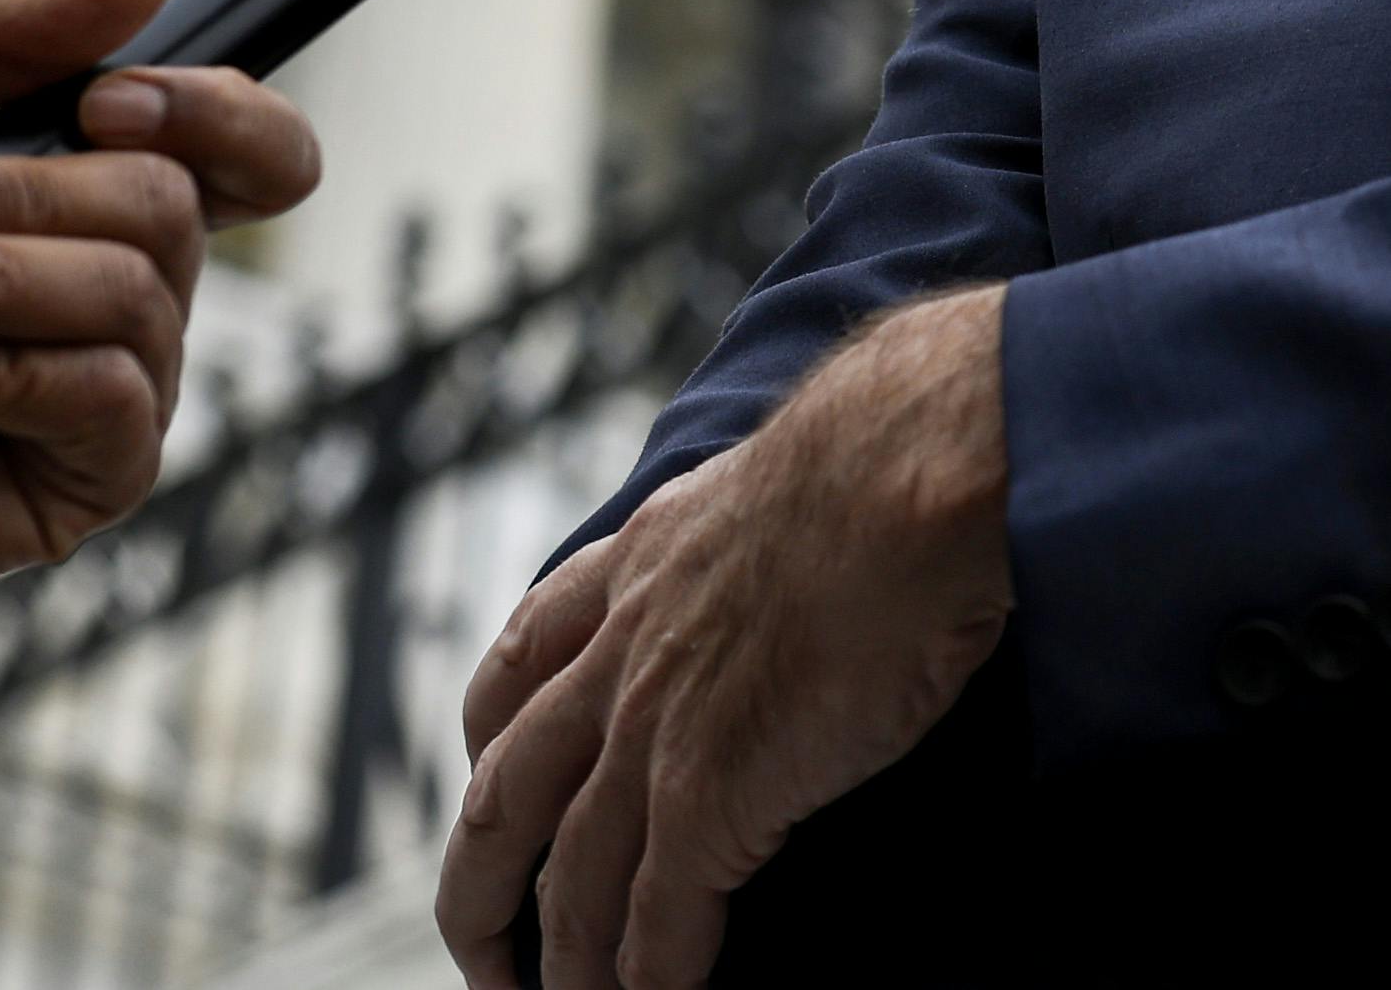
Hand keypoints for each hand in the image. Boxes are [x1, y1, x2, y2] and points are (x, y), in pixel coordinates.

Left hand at [0, 0, 323, 605]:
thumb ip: (14, 25)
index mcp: (103, 191)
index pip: (255, 149)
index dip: (218, 113)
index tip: (103, 102)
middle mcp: (132, 286)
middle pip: (175, 205)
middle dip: (16, 196)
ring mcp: (120, 385)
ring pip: (134, 291)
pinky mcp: (89, 476)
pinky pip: (104, 393)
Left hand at [442, 290, 1012, 989]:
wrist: (908, 468)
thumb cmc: (894, 453)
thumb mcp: (794, 469)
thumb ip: (775, 524)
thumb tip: (835, 536)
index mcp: (639, 563)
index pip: (520, 661)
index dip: (491, 741)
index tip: (487, 786)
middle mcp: (622, 652)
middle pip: (502, 798)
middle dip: (482, 892)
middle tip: (486, 953)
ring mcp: (655, 732)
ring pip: (565, 878)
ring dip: (559, 963)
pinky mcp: (708, 796)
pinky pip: (655, 917)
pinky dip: (646, 976)